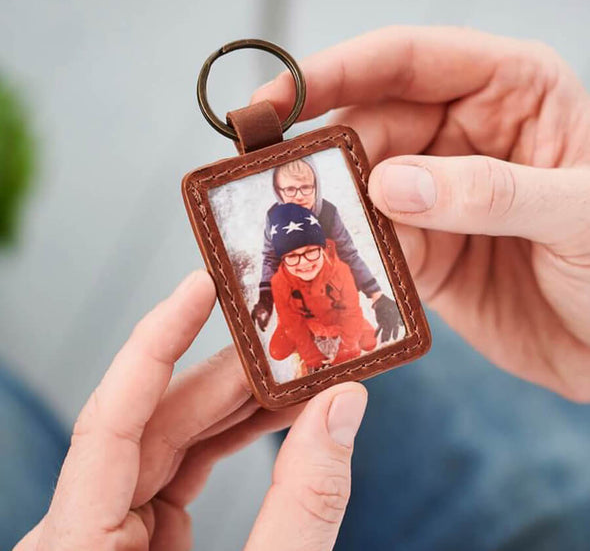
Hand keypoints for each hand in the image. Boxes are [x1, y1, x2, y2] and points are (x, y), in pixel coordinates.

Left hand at [16, 271, 366, 549]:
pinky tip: (277, 418)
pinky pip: (182, 470)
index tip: (200, 286)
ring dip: (240, 406)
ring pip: (172, 442)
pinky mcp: (140, 541)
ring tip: (299, 372)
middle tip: (291, 336)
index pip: (112, 417)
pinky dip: (232, 442)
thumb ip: (306, 503)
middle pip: (157, 424)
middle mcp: (81, 533)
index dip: (156, 341)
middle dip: (231, 377)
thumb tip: (346, 407)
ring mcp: (109, 535)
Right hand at [253, 26, 589, 400]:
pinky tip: (328, 261)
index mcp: (510, 91)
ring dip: (328, 205)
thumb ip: (488, 192)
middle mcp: (464, 135)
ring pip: (361, 185)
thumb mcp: (579, 214)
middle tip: (276, 183)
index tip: (279, 97)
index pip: (408, 59)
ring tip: (292, 225)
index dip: (339, 70)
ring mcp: (438, 194)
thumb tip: (390, 184)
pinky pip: (372, 241)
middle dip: (323, 151)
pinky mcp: (423, 248)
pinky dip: (348, 250)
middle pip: (371, 125)